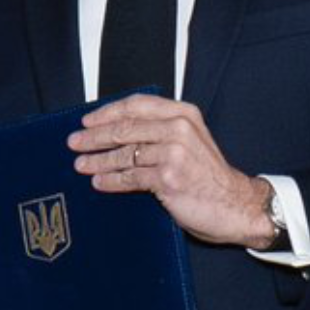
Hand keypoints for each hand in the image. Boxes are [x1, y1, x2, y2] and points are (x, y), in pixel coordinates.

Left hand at [68, 94, 276, 247]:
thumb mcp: (190, 141)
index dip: (107, 112)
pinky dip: (111, 180)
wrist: (235, 205)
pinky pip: (131, 177)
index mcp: (183, 114)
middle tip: (75, 142)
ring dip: (98, 160)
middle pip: (125, 128)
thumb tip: (117, 131)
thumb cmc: (210, 176)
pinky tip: (99, 181)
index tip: (87, 120)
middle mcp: (179, 129)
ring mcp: (174, 153)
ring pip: (125, 153)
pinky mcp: (168, 177)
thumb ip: (161, 131)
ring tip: (81, 164)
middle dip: (94, 136)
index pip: (136, 105)